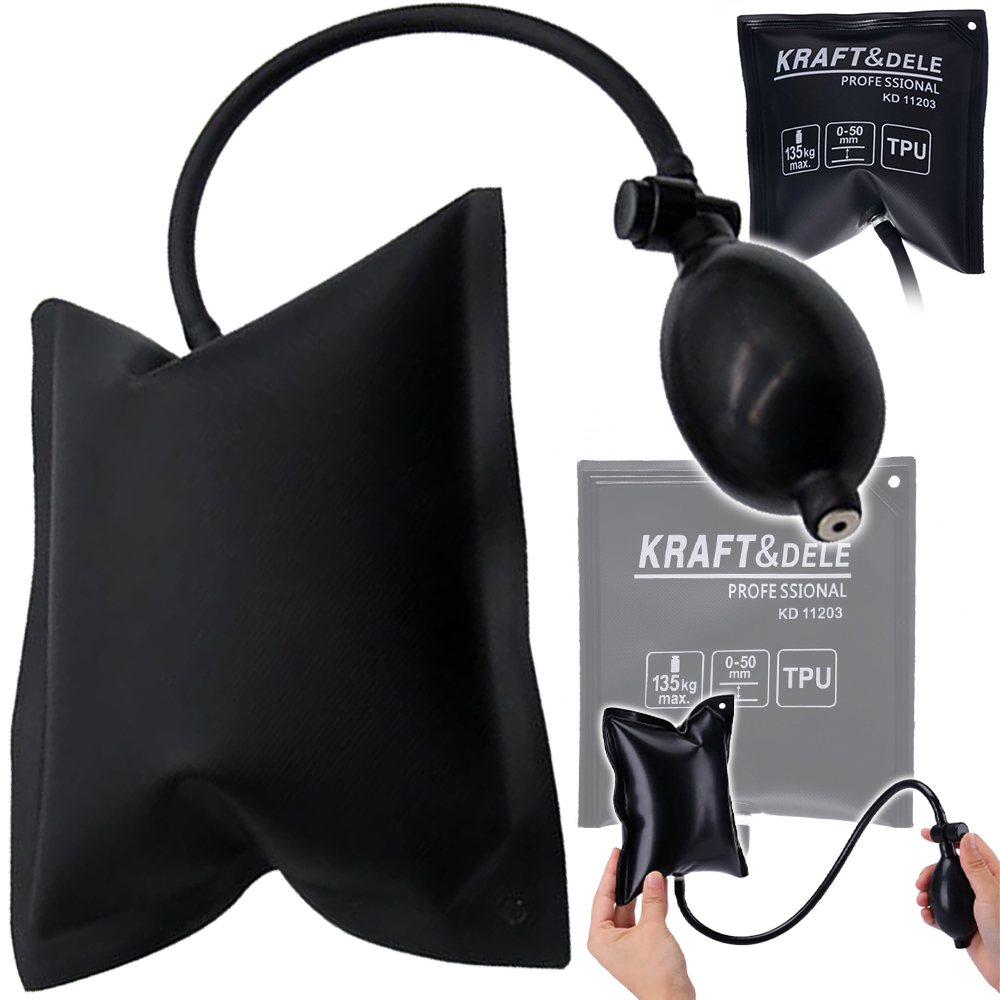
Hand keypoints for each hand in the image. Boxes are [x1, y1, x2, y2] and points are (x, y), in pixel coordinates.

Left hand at [588, 848, 694, 999]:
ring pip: (628, 911)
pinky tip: (658, 894)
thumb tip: (652, 878)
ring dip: (640, 895)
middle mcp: (608, 942)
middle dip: (625, 883)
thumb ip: (652, 899)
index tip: (614, 855)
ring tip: (649, 876)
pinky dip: (648, 908)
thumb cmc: (655, 977)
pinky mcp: (639, 949)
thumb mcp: (653, 928)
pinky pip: (640, 921)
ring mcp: (623, 946)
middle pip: (613, 902)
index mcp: (600, 938)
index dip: (609, 873)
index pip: (601, 896)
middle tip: (629, 861)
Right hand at [916, 830, 998, 990]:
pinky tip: (928, 915)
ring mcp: (972, 906)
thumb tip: (967, 838)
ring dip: (927, 893)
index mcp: (993, 875)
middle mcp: (981, 888)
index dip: (949, 838)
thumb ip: (976, 867)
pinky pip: (941, 911)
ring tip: (922, 901)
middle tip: (921, 880)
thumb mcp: (990, 896)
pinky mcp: (963, 922)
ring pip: (942, 889)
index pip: (969, 846)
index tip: (928, 835)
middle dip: (931, 872)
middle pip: (949, 868)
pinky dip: (930, 912)